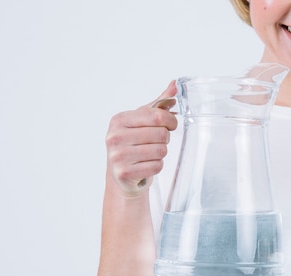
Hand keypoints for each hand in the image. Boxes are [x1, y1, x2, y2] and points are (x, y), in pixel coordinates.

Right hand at [105, 81, 177, 196]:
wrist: (121, 175)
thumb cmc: (133, 144)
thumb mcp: (143, 121)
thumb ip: (159, 103)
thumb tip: (175, 84)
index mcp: (119, 120)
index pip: (157, 115)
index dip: (171, 120)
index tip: (171, 125)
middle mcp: (115, 136)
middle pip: (161, 134)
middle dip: (165, 139)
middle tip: (157, 142)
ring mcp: (118, 156)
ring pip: (161, 151)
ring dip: (161, 153)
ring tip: (150, 154)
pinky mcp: (124, 173)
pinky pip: (157, 166)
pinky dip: (157, 166)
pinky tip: (147, 165)